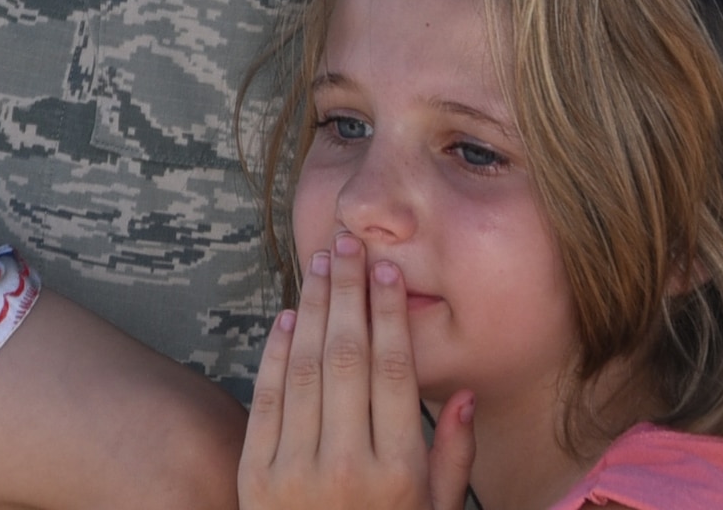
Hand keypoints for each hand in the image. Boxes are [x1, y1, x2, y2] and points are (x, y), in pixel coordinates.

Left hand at [238, 236, 474, 509]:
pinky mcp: (256, 477)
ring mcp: (295, 471)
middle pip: (347, 356)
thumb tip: (465, 395)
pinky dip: (275, 352)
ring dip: (313, 308)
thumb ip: (453, 460)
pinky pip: (267, 399)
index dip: (390, 314)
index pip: (392, 371)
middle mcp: (347, 468)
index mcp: (397, 476)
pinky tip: (288, 317)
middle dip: (349, 292)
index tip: (390, 271)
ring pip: (305, 367)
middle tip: (350, 246)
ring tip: (320, 264)